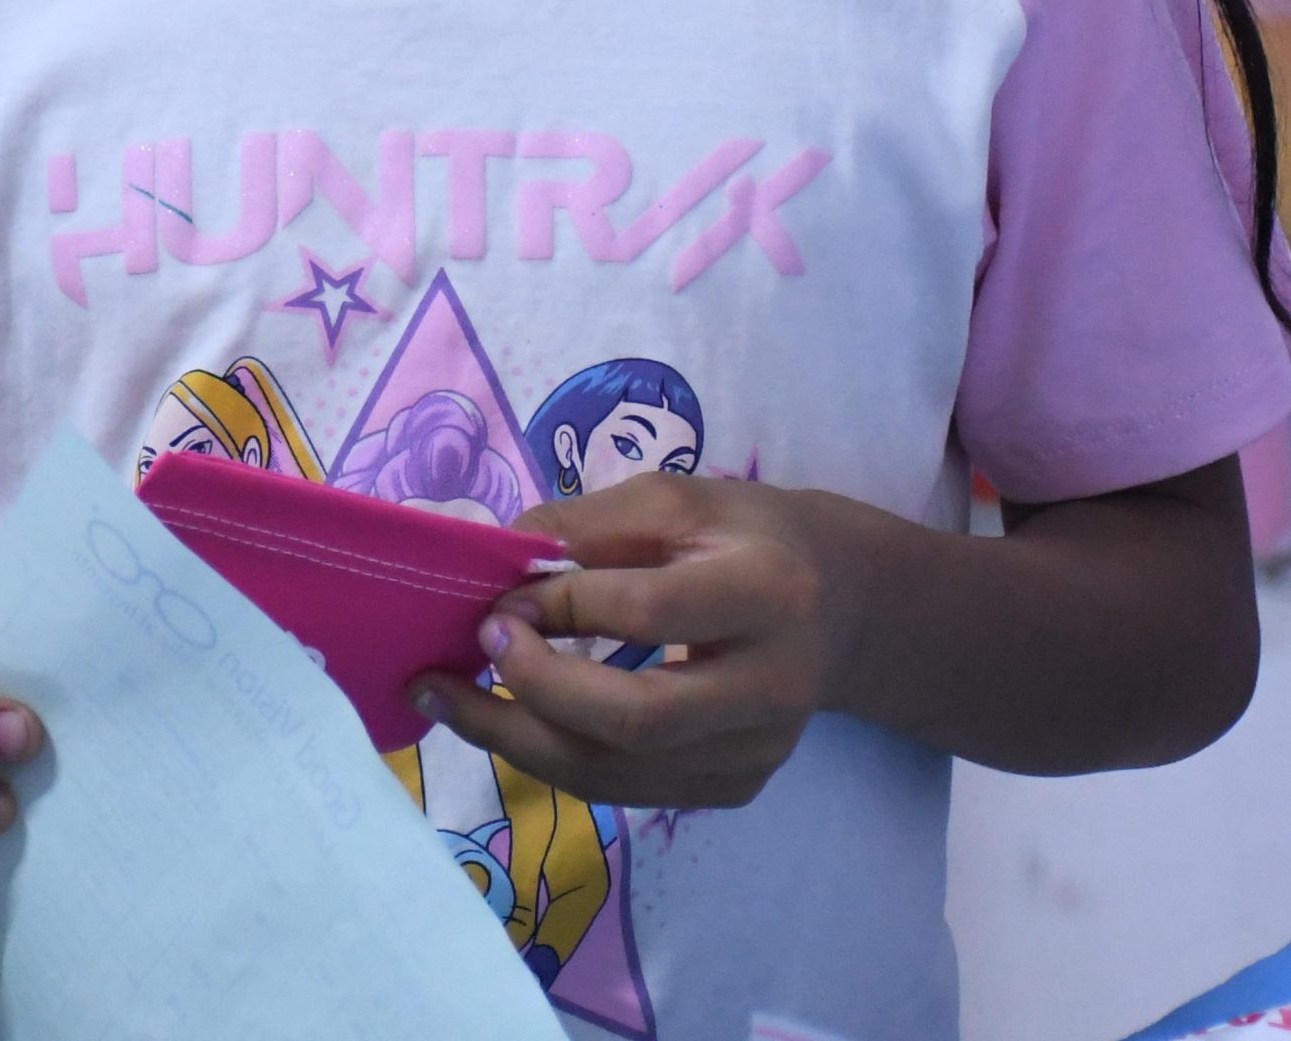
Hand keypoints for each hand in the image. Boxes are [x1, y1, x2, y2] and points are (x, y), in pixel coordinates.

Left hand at [413, 474, 866, 811]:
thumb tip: (500, 556)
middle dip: (532, 691)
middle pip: (633, 719)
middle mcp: (774, 685)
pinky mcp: (736, 789)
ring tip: (451, 702)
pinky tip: (513, 723)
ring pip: (618, 774)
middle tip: (464, 658)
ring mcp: (759, 753)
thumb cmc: (748, 535)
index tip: (500, 596)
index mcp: (769, 590)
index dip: (562, 607)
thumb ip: (593, 524)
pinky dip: (558, 759)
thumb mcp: (680, 499)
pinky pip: (627, 791)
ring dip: (520, 740)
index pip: (648, 612)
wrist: (838, 602)